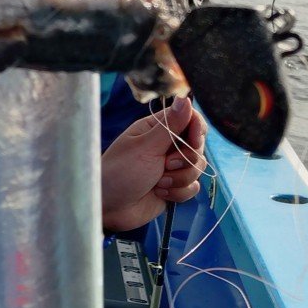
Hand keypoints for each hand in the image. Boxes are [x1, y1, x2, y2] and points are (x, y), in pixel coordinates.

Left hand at [101, 95, 206, 232]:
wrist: (109, 208)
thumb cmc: (119, 173)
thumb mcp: (146, 147)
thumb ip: (170, 126)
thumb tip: (186, 99)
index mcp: (157, 129)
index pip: (190, 119)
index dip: (197, 129)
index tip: (194, 141)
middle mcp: (166, 146)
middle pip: (197, 146)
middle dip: (186, 159)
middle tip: (165, 165)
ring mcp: (171, 168)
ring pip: (197, 168)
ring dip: (180, 178)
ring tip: (158, 184)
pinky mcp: (174, 187)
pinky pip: (193, 187)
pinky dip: (179, 192)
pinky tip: (160, 194)